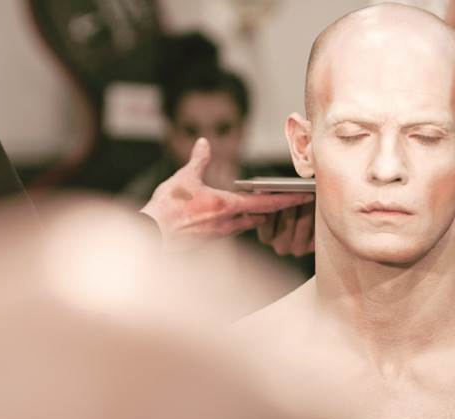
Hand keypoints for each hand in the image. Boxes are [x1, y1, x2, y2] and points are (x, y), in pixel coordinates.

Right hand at [141, 138, 313, 251]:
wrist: (151, 236)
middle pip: (261, 216)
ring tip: (268, 206)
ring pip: (247, 224)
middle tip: (293, 201)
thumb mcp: (183, 178)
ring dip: (258, 216)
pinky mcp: (209, 240)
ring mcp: (219, 234)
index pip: (264, 203)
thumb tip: (204, 142)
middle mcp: (227, 223)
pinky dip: (240, 222)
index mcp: (225, 206)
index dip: (287, 200)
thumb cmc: (166, 209)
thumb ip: (198, 160)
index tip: (304, 197)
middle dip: (276, 209)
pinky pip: (232, 230)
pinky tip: (237, 216)